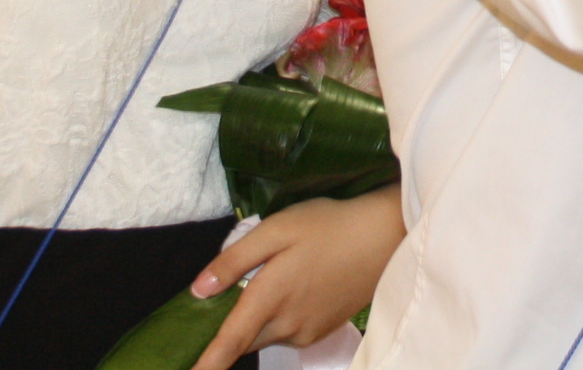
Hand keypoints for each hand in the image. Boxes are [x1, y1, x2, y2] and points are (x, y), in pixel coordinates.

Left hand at [187, 189, 404, 369]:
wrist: (384, 237)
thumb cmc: (328, 226)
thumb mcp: (277, 229)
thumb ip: (234, 260)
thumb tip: (198, 291)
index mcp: (270, 298)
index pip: (229, 342)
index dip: (206, 364)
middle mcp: (287, 325)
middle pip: (245, 339)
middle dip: (231, 329)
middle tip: (234, 294)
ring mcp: (307, 331)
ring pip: (267, 334)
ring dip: (259, 318)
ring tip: (278, 276)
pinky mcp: (323, 330)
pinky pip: (288, 331)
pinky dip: (281, 316)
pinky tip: (299, 284)